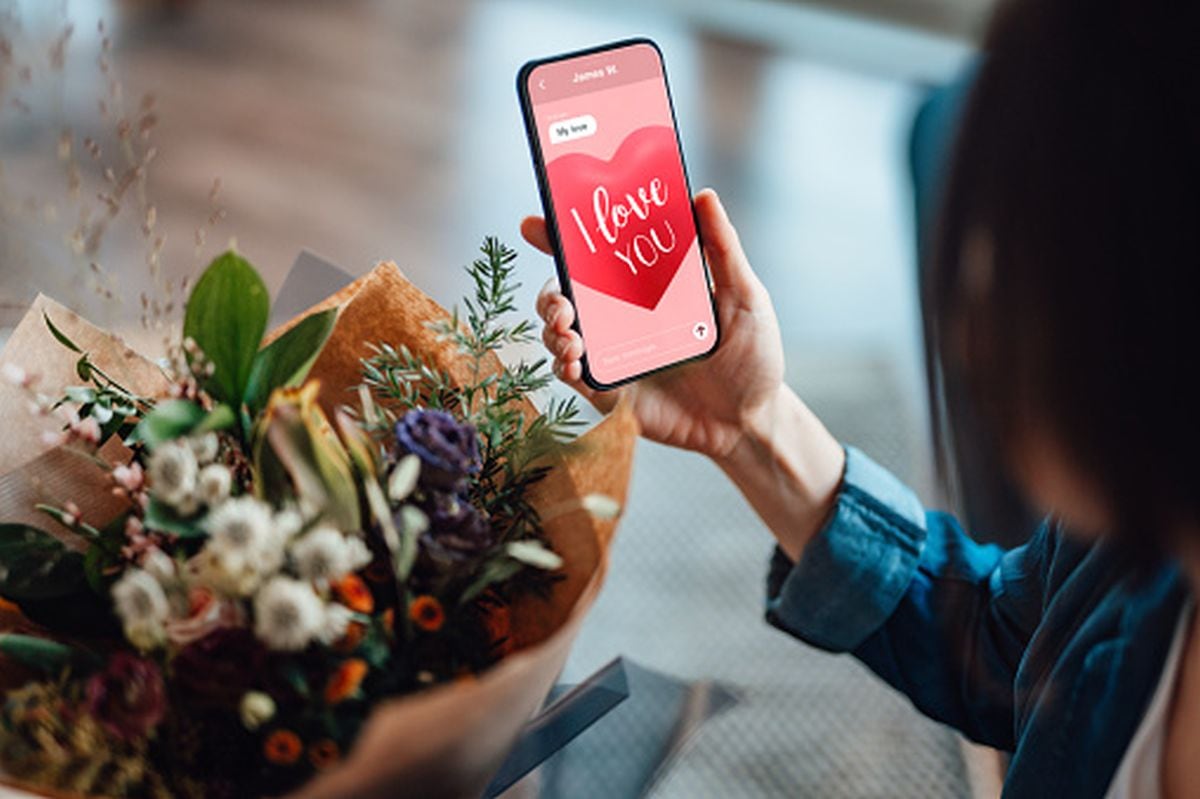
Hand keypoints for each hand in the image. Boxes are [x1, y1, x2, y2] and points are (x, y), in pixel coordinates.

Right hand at [523, 189, 784, 460]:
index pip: (597, 256)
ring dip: (553, 330)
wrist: (752, 420)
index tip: (536, 224)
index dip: (560, 238)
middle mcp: (622, 318)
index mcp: (647, 288)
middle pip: (565, 295)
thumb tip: (704, 196)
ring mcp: (614, 355)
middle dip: (549, 294)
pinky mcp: (612, 393)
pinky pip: (573, 377)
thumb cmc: (752, 355)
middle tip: (561, 301)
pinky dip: (563, 367)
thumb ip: (722, 249)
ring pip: (560, 334)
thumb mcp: (744, 296)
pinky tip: (574, 362)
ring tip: (570, 334)